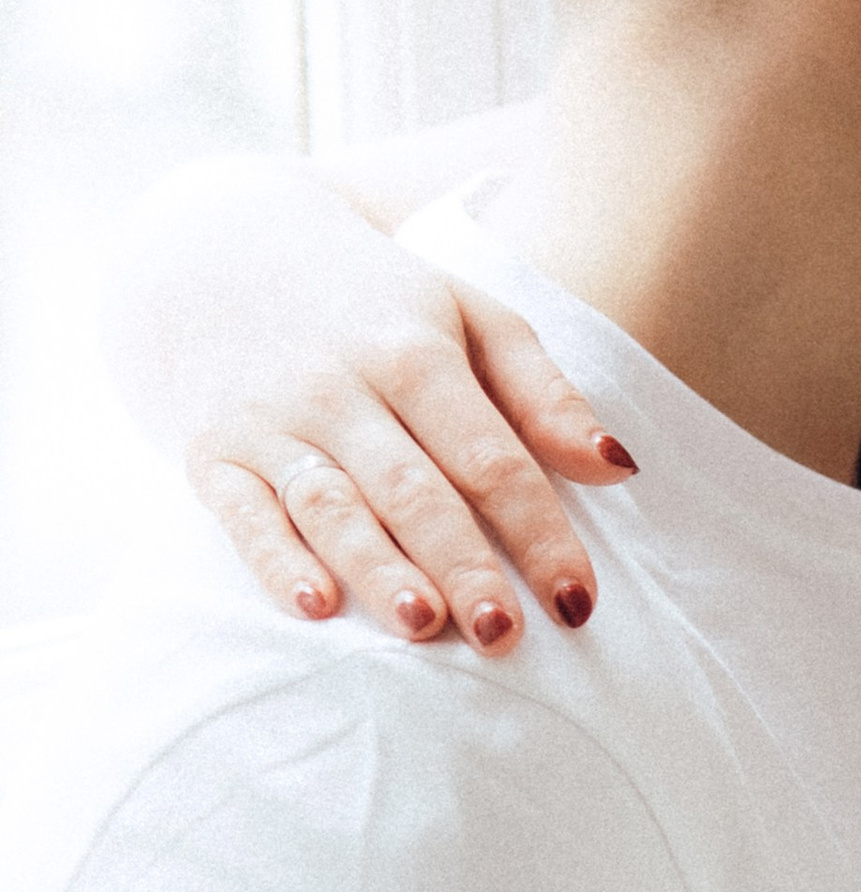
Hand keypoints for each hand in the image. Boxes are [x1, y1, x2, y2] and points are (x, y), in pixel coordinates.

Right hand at [192, 251, 630, 656]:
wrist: (222, 256)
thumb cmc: (376, 305)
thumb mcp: (468, 317)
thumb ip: (543, 393)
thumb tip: (619, 467)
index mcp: (415, 351)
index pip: (490, 458)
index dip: (538, 532)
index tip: (576, 602)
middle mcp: (340, 387)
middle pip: (414, 489)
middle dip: (462, 563)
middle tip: (503, 635)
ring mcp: (270, 421)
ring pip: (332, 506)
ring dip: (376, 567)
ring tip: (423, 624)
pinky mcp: (212, 454)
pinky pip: (243, 516)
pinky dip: (276, 561)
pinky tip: (315, 606)